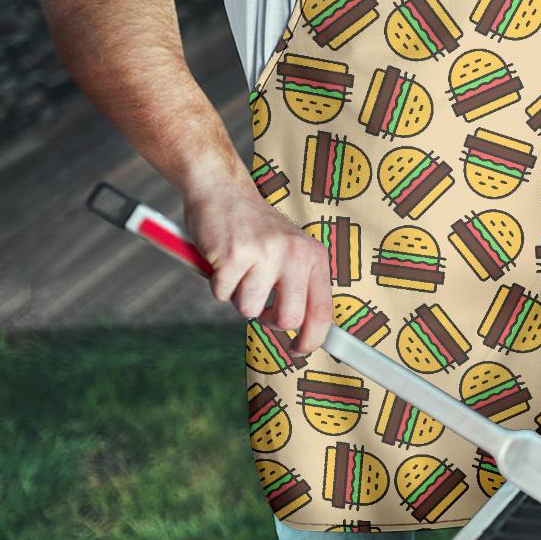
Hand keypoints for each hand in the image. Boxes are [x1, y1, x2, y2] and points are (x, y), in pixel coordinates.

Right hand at [183, 182, 332, 355]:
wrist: (222, 189)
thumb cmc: (255, 228)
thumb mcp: (290, 250)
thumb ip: (300, 285)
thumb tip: (306, 331)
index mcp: (313, 255)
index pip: (322, 310)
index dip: (313, 339)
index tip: (300, 350)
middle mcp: (295, 253)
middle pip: (288, 319)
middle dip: (269, 320)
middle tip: (259, 301)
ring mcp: (265, 253)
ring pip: (249, 310)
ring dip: (238, 296)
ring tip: (239, 268)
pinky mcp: (234, 255)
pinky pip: (222, 294)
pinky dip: (217, 283)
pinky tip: (223, 259)